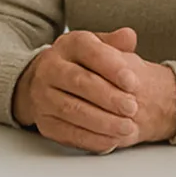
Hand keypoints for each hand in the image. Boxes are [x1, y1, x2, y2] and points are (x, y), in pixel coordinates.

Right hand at [12, 29, 175, 151]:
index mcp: (68, 45)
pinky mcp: (44, 121)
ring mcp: (42, 96)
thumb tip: (129, 36)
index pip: (89, 52)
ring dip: (102, 122)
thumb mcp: (96, 47)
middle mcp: (50, 68)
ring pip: (72, 110)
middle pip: (79, 82)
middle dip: (108, 97)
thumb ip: (114, 43)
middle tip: (132, 107)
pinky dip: (92, 139)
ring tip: (127, 127)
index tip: (133, 82)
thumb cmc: (80, 64)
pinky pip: (67, 133)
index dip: (112, 67)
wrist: (44, 82)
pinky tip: (112, 140)